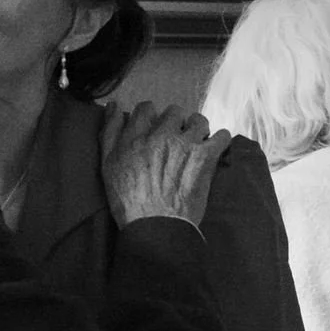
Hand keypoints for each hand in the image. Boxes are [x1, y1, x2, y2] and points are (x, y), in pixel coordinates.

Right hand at [98, 102, 231, 226]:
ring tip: (195, 145)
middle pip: (174, 111)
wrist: (156, 225)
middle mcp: (161, 134)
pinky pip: (222, 136)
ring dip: (197, 131)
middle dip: (175, 124)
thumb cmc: (128, 200)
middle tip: (175, 141)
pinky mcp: (206, 157)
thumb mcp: (107, 165)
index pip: (146, 108)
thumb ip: (110, 132)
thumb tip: (114, 105)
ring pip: (199, 120)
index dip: (151, 117)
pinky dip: (220, 141)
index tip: (153, 129)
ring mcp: (186, 144)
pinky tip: (214, 150)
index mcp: (136, 136)